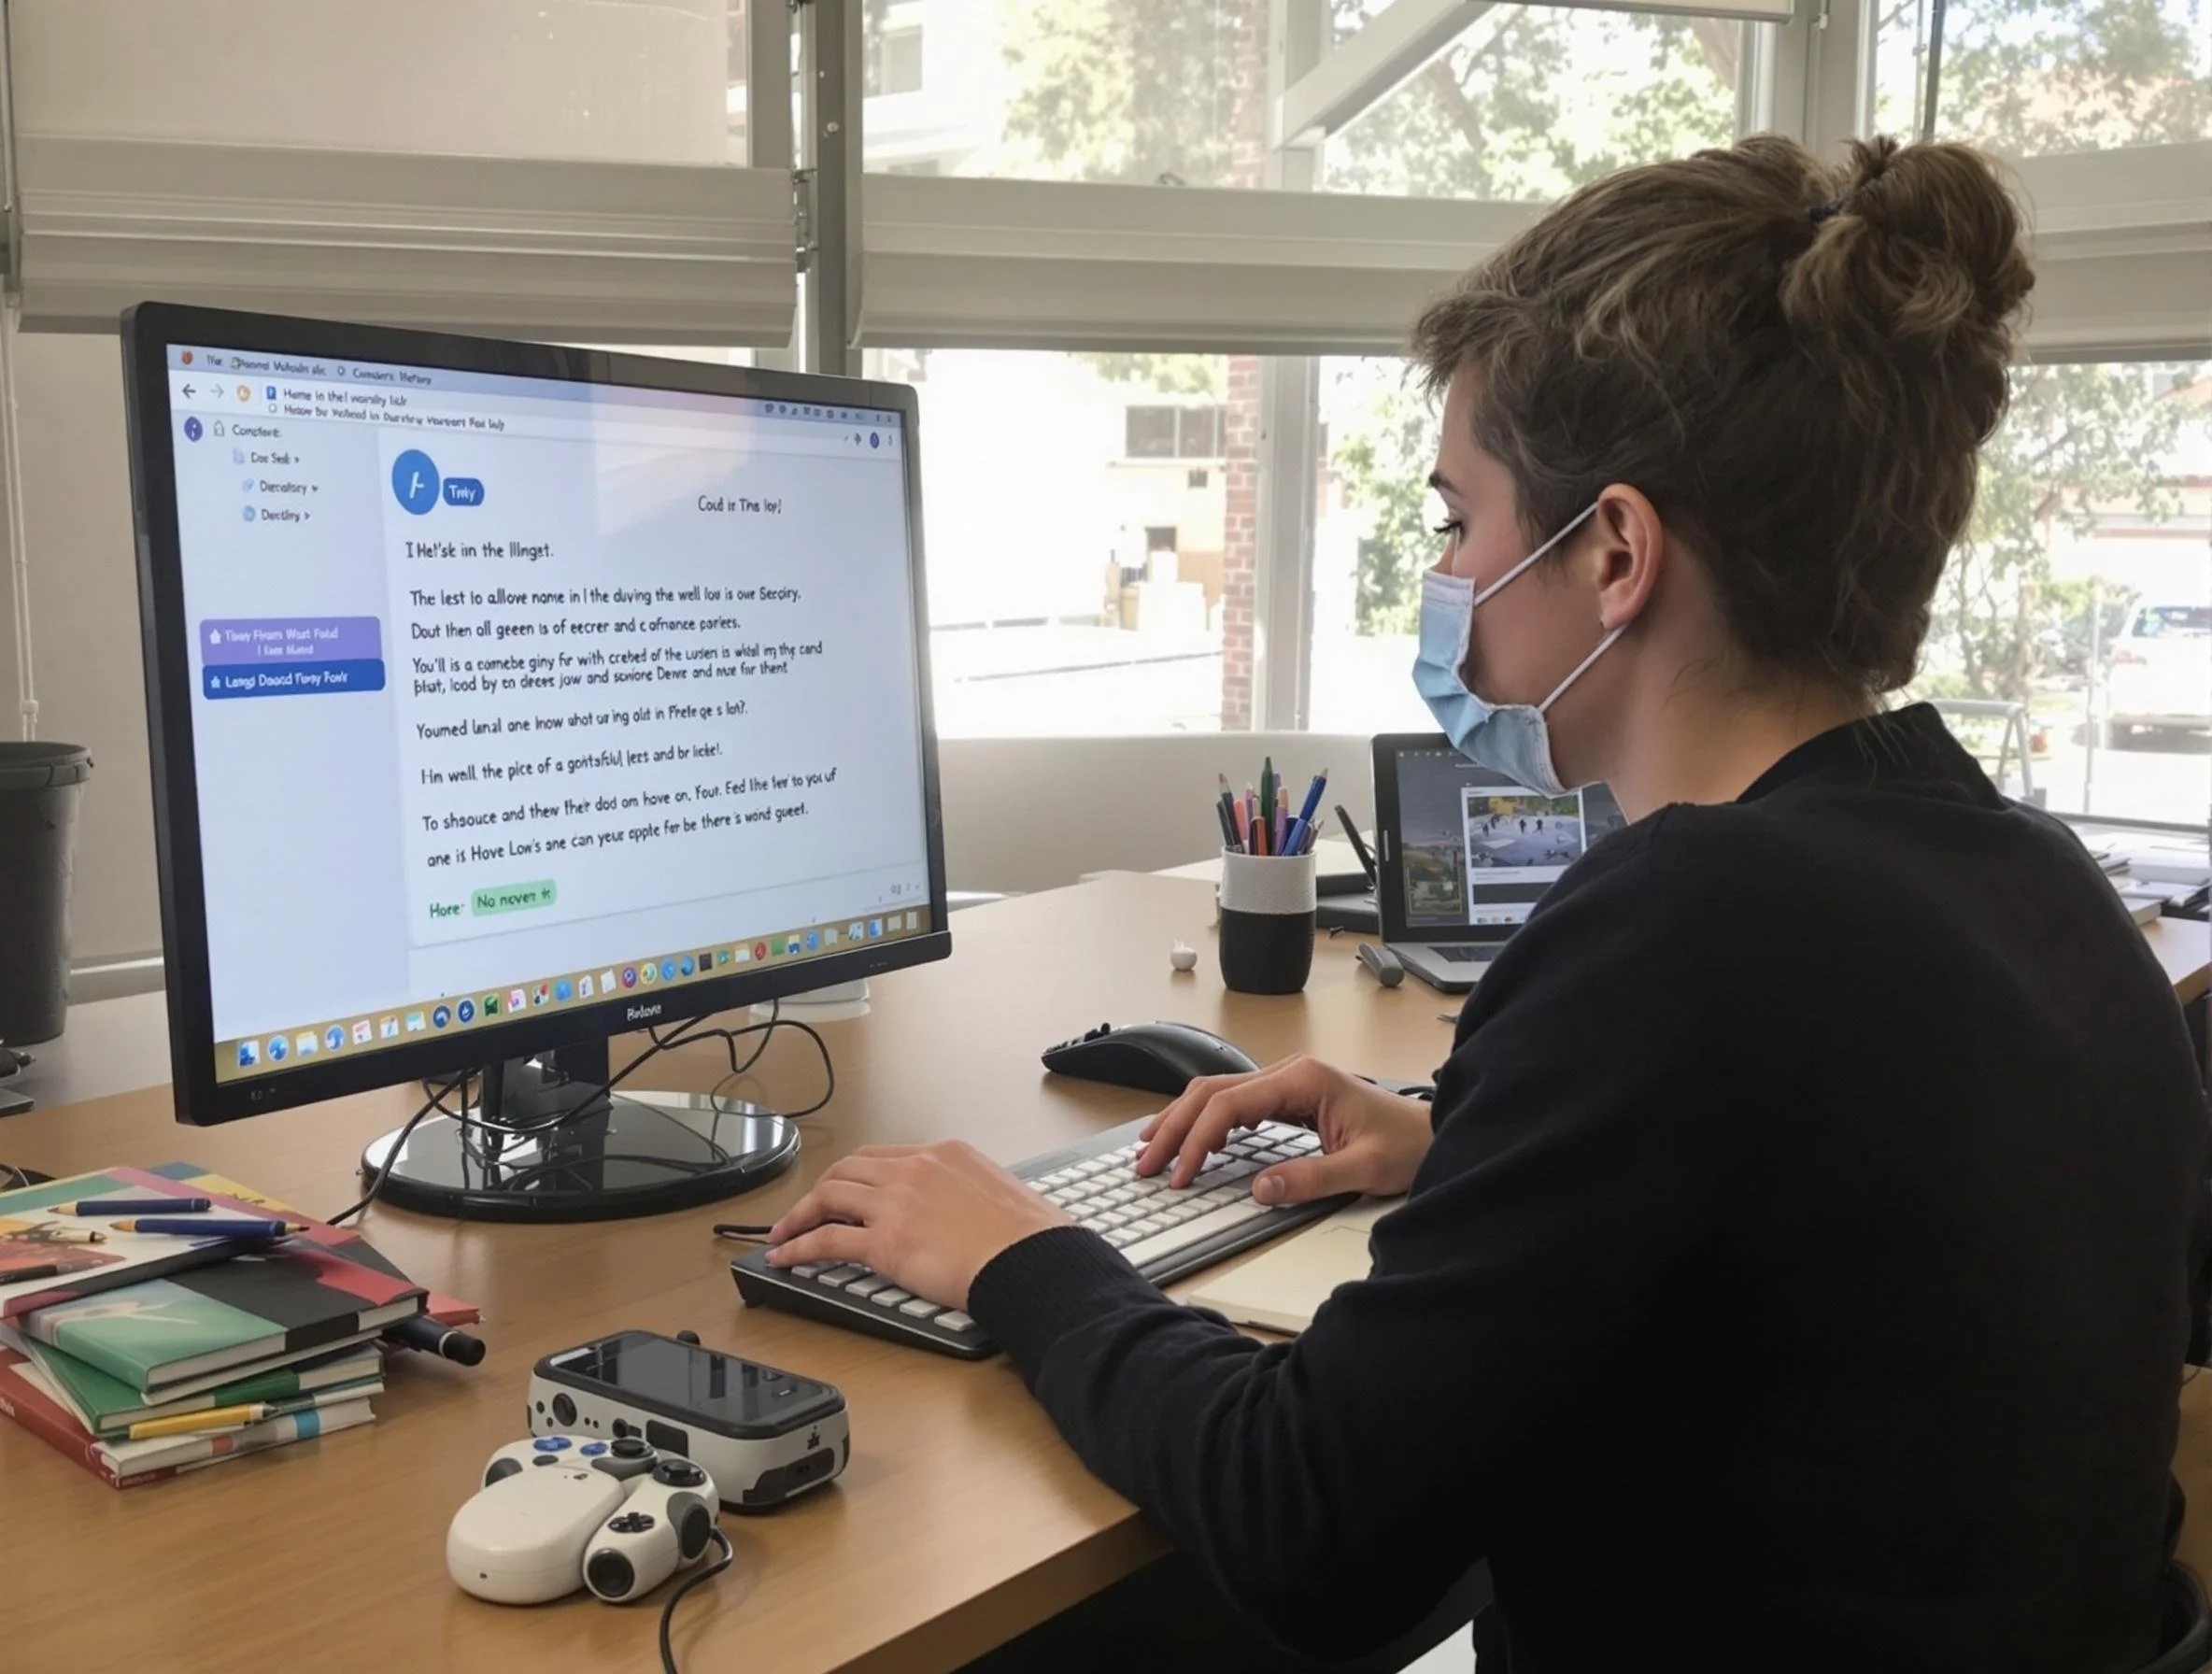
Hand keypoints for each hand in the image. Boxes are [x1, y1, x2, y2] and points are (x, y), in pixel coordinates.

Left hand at [763, 1142, 1072, 1310]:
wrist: (1031, 1259)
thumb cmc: (1029, 1236)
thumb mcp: (1001, 1192)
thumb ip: (971, 1192)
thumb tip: (968, 1211)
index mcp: (944, 1154)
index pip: (884, 1157)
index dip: (856, 1174)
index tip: (846, 1189)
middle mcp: (914, 1170)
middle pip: (848, 1169)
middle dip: (820, 1189)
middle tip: (806, 1209)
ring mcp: (895, 1203)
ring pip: (828, 1196)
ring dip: (799, 1214)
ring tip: (783, 1232)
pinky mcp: (884, 1242)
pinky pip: (825, 1241)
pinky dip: (798, 1247)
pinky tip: (785, 1257)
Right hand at [1135, 1055, 1433, 1204]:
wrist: (1434, 1134)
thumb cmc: (1407, 1145)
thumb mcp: (1364, 1170)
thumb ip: (1311, 1178)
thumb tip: (1259, 1189)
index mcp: (1303, 1080)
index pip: (1229, 1105)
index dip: (1196, 1140)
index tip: (1180, 1174)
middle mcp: (1290, 1072)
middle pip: (1211, 1092)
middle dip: (1173, 1127)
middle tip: (1145, 1162)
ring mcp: (1288, 1081)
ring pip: (1217, 1093)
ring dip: (1182, 1121)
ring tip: (1153, 1150)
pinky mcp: (1290, 1096)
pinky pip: (1234, 1103)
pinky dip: (1205, 1122)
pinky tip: (1194, 1144)